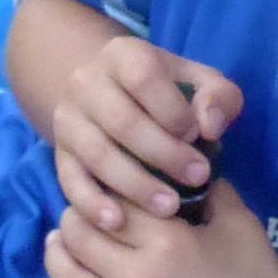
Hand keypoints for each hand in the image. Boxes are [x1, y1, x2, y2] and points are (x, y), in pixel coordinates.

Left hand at [42, 177, 277, 277]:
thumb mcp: (241, 225)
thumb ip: (210, 190)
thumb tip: (183, 163)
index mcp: (166, 242)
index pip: (111, 202)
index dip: (103, 189)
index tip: (104, 188)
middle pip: (78, 235)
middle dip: (74, 218)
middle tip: (79, 215)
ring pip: (66, 277)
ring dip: (57, 255)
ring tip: (60, 244)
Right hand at [52, 37, 241, 229]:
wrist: (116, 97)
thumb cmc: (171, 94)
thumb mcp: (202, 83)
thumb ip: (218, 97)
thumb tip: (209, 126)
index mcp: (122, 55)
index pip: (142, 76)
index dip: (172, 108)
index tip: (197, 135)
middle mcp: (86, 82)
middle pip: (121, 120)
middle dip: (163, 153)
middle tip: (198, 178)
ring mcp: (68, 120)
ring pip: (96, 154)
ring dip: (135, 184)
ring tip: (170, 208)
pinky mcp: (60, 155)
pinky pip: (70, 181)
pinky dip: (92, 204)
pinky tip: (118, 223)